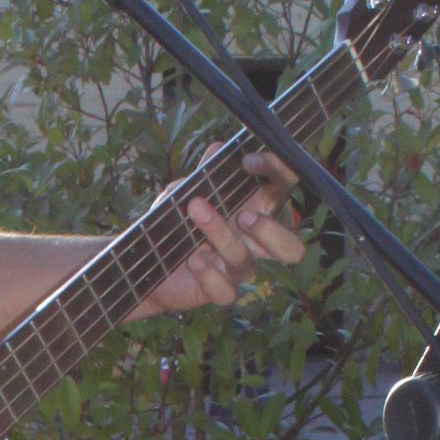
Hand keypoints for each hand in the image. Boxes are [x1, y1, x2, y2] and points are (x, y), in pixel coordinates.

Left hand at [132, 164, 304, 316]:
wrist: (148, 260)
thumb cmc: (176, 221)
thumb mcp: (185, 192)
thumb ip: (204, 175)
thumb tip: (217, 148)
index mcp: (255, 209)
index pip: (283, 188)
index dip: (278, 171)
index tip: (249, 161)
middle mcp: (253, 243)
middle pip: (291, 248)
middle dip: (270, 231)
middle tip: (243, 216)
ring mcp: (238, 269)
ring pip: (247, 262)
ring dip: (221, 234)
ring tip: (196, 213)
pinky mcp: (220, 291)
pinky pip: (225, 291)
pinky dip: (209, 275)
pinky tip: (193, 260)